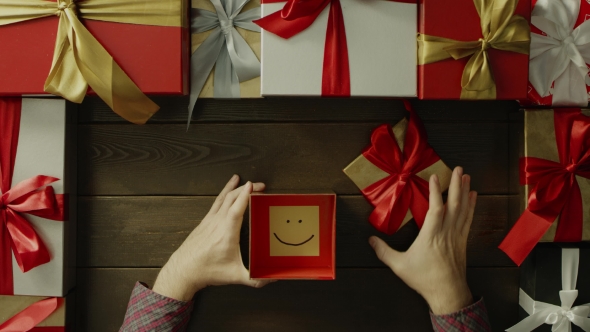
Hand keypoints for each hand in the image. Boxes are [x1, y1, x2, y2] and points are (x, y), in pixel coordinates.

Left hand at [153, 175, 273, 300]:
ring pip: (222, 198)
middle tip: (260, 185)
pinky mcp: (205, 221)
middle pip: (231, 199)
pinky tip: (227, 191)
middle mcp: (217, 223)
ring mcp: (210, 220)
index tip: (254, 185)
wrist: (183, 270)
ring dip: (234, 187)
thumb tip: (272, 279)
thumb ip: (255, 279)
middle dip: (246, 189)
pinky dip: (224, 193)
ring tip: (241, 179)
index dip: (245, 196)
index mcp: (226, 233)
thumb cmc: (207, 271)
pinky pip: (216, 203)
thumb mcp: (234, 276)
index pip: (236, 209)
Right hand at [369, 167, 476, 314]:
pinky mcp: (462, 240)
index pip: (435, 209)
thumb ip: (384, 251)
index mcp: (431, 236)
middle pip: (454, 204)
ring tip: (466, 176)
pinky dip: (471, 206)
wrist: (448, 293)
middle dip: (456, 185)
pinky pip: (468, 219)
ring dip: (465, 192)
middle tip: (458, 169)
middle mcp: (446, 232)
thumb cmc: (424, 279)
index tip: (434, 176)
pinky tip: (473, 196)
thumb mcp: (400, 266)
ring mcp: (456, 236)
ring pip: (463, 209)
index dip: (435, 191)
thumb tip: (370, 240)